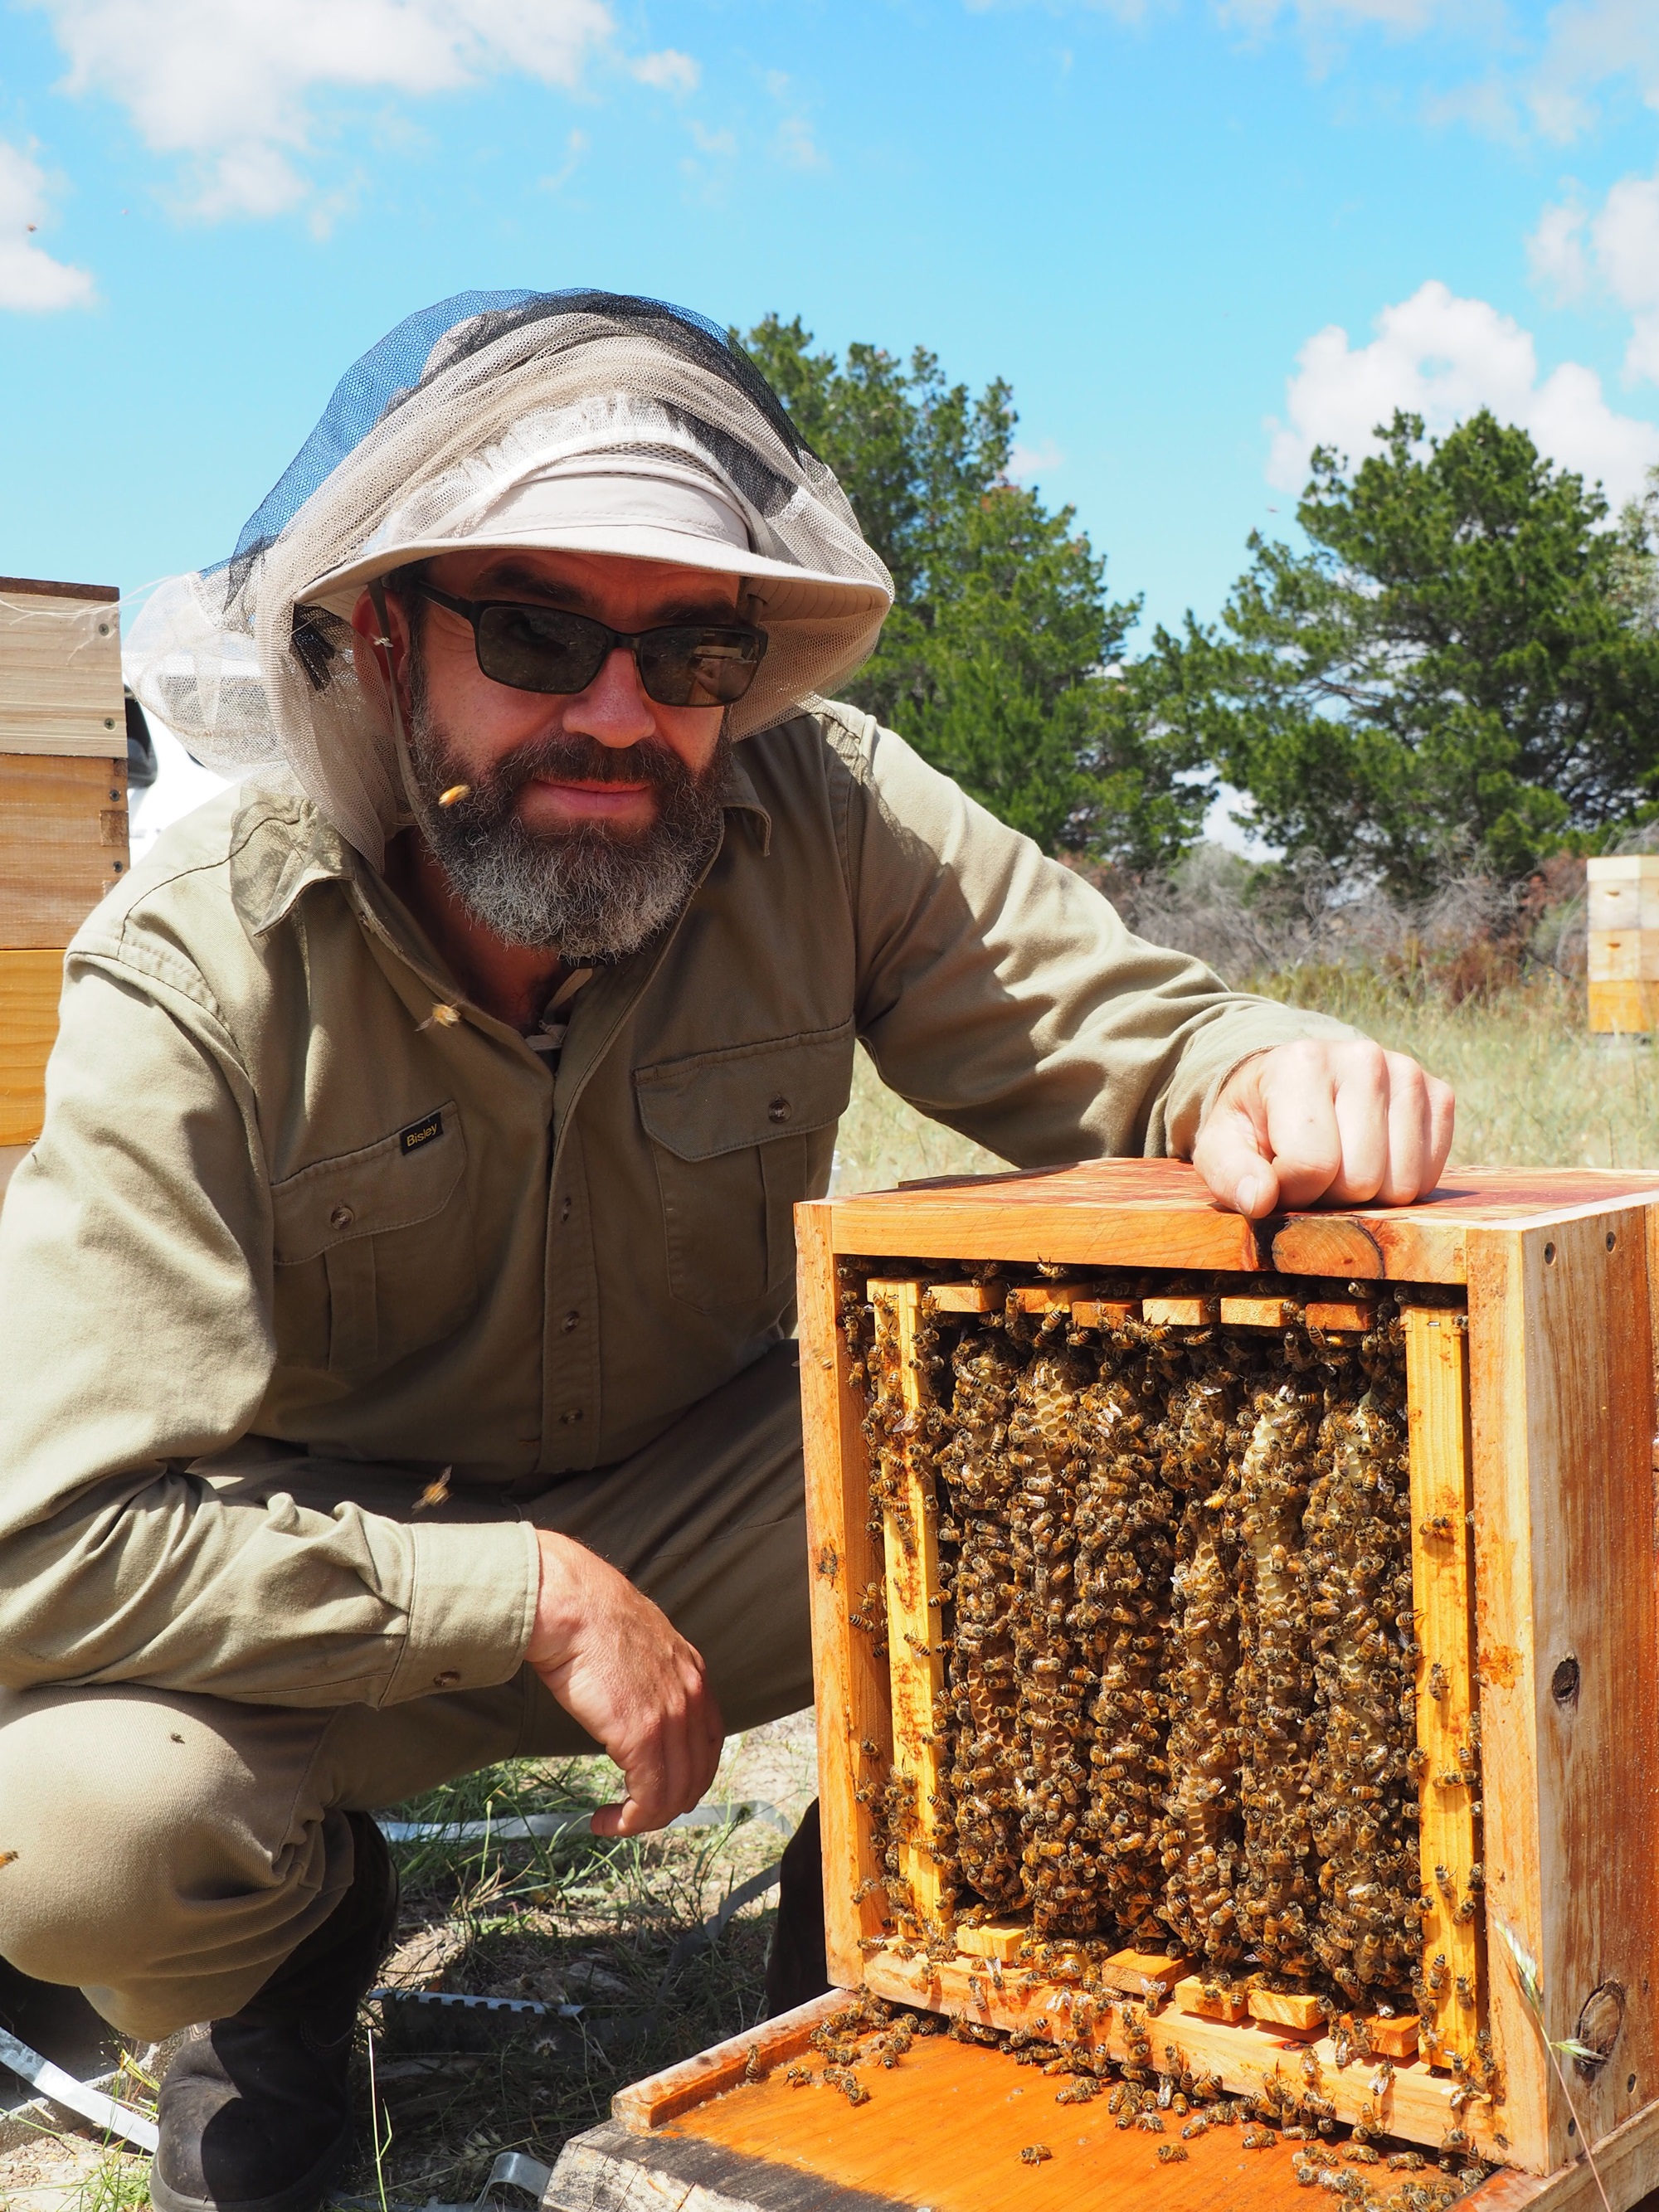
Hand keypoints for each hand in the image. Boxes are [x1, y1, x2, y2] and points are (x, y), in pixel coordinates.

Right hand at [525, 1531, 724, 1836]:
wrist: (572, 1604)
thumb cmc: (590, 1617)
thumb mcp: (638, 1644)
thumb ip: (648, 1675)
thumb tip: (631, 1697)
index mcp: (693, 1674)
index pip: (709, 1743)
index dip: (690, 1775)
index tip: (664, 1789)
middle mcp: (692, 1698)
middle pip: (697, 1775)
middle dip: (669, 1804)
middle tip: (637, 1815)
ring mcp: (670, 1718)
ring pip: (674, 1794)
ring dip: (644, 1820)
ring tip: (614, 1822)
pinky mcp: (641, 1736)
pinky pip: (648, 1798)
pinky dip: (629, 1821)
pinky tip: (604, 1820)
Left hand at [1192, 1039, 1454, 1217]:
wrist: (1292, 1082)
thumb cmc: (1256, 1121)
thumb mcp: (1222, 1146)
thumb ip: (1230, 1174)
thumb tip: (1260, 1200)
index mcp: (1303, 1063)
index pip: (1312, 1165)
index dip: (1293, 1192)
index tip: (1279, 1179)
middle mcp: (1363, 1058)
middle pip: (1362, 1180)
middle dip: (1331, 1195)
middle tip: (1310, 1174)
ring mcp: (1408, 1073)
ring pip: (1403, 1186)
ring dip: (1368, 1195)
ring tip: (1339, 1166)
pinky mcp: (1438, 1095)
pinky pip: (1432, 1176)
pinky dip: (1400, 1184)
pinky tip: (1373, 1160)